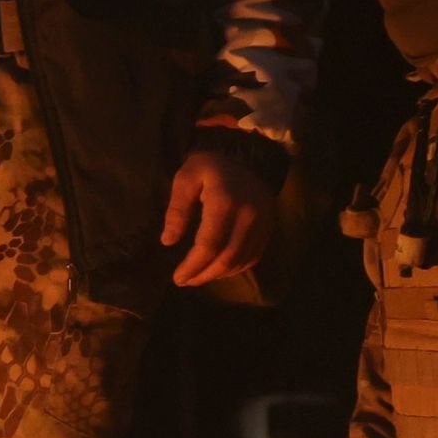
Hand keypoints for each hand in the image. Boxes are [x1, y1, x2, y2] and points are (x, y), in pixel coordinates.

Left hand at [160, 149, 274, 288]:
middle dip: (204, 275)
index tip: (177, 277)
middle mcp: (248, 216)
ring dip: (218, 274)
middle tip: (185, 281)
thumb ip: (177, 209)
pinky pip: (254, 256)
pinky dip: (235, 268)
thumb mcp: (186, 178)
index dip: (193, 266)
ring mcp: (263, 223)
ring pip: (241, 260)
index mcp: (225, 202)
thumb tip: (168, 242)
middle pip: (227, 258)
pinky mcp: (269, 227)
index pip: (209, 245)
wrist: (248, 155)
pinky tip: (219, 270)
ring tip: (198, 278)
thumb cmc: (210, 166)